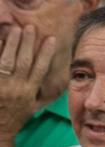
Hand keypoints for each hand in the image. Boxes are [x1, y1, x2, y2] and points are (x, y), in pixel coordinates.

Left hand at [0, 25, 56, 143]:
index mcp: (29, 92)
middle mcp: (17, 88)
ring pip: (8, 61)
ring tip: (14, 29)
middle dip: (27, 43)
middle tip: (29, 27)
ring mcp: (2, 86)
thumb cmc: (14, 119)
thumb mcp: (33, 108)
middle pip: (24, 61)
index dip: (46, 52)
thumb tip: (57, 83)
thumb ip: (42, 94)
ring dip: (11, 44)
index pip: (40, 68)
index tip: (50, 39)